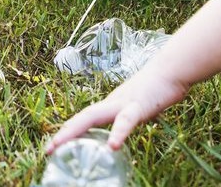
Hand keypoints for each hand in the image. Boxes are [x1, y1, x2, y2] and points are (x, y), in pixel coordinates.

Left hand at [46, 68, 188, 153]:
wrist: (172, 69)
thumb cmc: (157, 89)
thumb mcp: (139, 108)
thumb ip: (128, 119)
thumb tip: (124, 134)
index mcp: (112, 106)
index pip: (85, 120)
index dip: (69, 132)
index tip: (54, 146)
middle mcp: (112, 103)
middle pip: (82, 118)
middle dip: (64, 133)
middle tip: (48, 149)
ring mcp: (124, 103)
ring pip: (94, 116)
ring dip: (75, 130)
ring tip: (60, 144)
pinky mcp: (140, 105)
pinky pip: (126, 120)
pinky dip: (118, 133)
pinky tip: (113, 146)